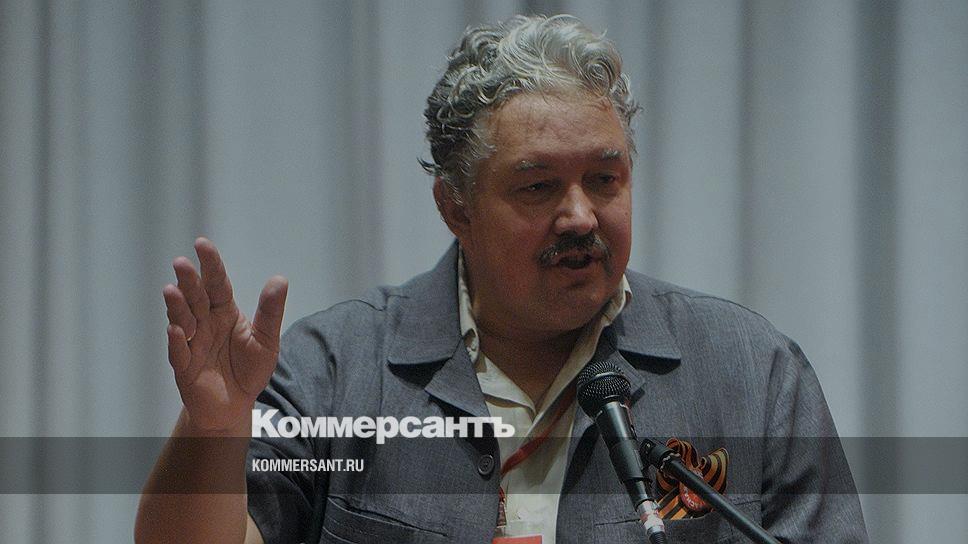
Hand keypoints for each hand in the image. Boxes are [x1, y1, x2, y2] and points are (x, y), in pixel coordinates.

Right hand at [163, 237, 287, 433]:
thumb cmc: (249, 369)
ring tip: (172, 290)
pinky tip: (178, 329)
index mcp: (224, 312)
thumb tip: (280, 279)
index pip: (216, 283)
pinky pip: (179, 352)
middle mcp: (204, 323)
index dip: (210, 264)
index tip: (201, 243)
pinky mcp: (185, 367)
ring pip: (182, 320)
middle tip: (182, 262)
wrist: (235, 405)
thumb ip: (270, 311)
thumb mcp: (266, 339)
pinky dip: (177, 341)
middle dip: (189, 281)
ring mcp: (191, 343)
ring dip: (177, 306)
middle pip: (196, 297)